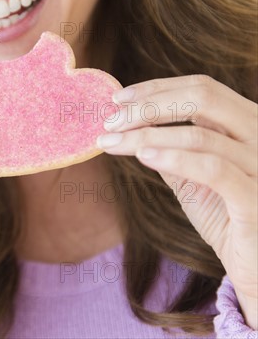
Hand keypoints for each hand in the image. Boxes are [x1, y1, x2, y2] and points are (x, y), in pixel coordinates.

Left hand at [97, 74, 257, 328]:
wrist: (256, 264)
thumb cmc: (226, 217)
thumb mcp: (192, 176)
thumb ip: (171, 148)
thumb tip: (130, 125)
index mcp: (246, 124)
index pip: (201, 88)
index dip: (156, 88)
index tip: (117, 98)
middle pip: (203, 98)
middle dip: (149, 106)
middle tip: (110, 121)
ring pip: (199, 135)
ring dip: (146, 135)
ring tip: (111, 141)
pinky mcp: (255, 197)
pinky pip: (213, 169)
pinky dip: (174, 158)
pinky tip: (143, 157)